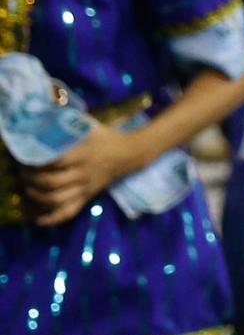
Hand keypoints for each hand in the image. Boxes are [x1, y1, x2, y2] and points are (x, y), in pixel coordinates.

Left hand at [29, 123, 146, 226]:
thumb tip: (41, 115)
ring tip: (28, 188)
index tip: (22, 156)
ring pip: (56, 199)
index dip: (34, 161)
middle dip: (31, 179)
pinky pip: (69, 212)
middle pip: (51, 183)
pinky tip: (38, 220)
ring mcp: (85, 187)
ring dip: (37, 196)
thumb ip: (66, 123)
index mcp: (81, 154)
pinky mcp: (87, 197)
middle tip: (22, 172)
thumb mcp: (87, 125)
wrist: (130, 153)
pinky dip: (53, 219)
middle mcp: (82, 173)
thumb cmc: (105, 137)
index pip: (53, 162)